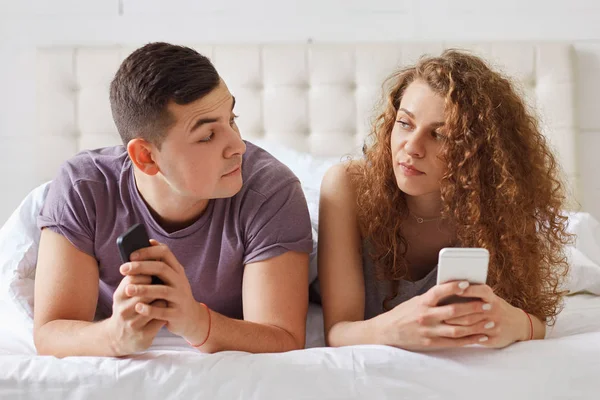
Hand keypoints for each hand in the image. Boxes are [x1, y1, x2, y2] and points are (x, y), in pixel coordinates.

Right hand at [108, 274, 166, 355]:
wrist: (118, 339)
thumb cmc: (127, 309)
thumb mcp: (125, 294)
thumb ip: (135, 277)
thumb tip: (150, 255)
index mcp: (119, 296)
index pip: (134, 278)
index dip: (147, 273)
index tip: (153, 273)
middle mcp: (123, 310)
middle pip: (146, 291)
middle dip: (157, 287)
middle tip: (163, 284)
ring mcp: (133, 324)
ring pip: (156, 305)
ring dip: (163, 299)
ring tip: (165, 297)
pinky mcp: (143, 336)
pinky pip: (160, 320)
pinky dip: (165, 312)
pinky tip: (166, 310)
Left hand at [119, 240, 207, 343]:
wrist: (191, 316)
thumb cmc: (173, 294)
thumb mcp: (170, 277)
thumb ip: (159, 264)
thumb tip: (145, 244)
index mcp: (177, 270)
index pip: (165, 253)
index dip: (148, 251)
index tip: (131, 255)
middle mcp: (180, 281)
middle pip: (162, 269)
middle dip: (141, 267)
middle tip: (123, 269)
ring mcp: (180, 297)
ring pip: (162, 290)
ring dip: (144, 289)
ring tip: (128, 289)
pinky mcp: (177, 313)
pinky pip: (163, 311)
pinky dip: (150, 309)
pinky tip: (138, 307)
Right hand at [375, 281, 491, 350]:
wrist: (386, 333)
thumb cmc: (403, 314)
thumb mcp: (415, 301)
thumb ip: (433, 299)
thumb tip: (454, 291)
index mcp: (421, 303)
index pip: (439, 292)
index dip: (453, 287)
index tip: (467, 283)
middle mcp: (426, 317)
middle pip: (453, 311)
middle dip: (473, 307)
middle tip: (488, 304)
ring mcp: (429, 332)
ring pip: (457, 329)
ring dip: (476, 325)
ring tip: (490, 321)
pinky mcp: (431, 344)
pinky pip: (454, 343)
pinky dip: (470, 340)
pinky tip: (482, 336)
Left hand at [449, 284, 530, 347]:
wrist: (518, 324)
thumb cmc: (494, 307)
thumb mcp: (489, 298)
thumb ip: (472, 293)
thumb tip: (448, 287)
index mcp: (492, 298)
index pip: (481, 291)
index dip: (468, 290)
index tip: (455, 289)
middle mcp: (495, 311)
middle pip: (471, 311)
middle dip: (454, 312)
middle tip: (440, 312)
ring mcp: (496, 326)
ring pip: (472, 326)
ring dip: (456, 325)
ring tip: (443, 323)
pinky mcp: (495, 339)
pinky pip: (476, 339)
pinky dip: (464, 337)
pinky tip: (453, 335)